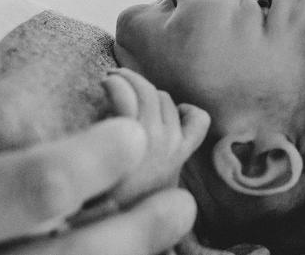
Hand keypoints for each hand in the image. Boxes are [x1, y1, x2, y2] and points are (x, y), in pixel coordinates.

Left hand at [102, 69, 210, 201]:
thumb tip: (145, 133)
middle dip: (144, 88)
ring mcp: (153, 139)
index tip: (160, 107)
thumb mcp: (155, 184)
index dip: (182, 109)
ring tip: (111, 78)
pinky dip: (117, 85)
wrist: (111, 226)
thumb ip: (160, 159)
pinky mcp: (129, 136)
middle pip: (165, 99)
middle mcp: (173, 145)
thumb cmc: (125, 203)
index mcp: (181, 154)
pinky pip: (127, 97)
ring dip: (128, 78)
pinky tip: (106, 84)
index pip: (198, 119)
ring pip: (148, 92)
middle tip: (121, 82)